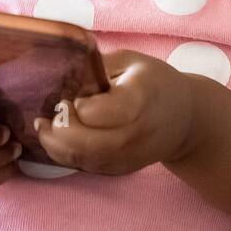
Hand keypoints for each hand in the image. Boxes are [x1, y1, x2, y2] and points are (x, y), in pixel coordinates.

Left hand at [33, 50, 198, 174]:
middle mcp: (135, 134)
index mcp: (137, 100)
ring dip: (55, 146)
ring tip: (45, 128)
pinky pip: (88, 167)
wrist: (186, 118)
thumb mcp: (129, 60)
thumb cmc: (155, 82)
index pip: (92, 112)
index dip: (75, 105)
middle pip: (83, 143)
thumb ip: (94, 66)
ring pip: (82, 160)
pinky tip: (60, 140)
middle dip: (56, 132)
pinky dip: (68, 156)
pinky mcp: (124, 169)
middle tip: (44, 118)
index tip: (72, 95)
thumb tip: (58, 73)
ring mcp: (130, 157)